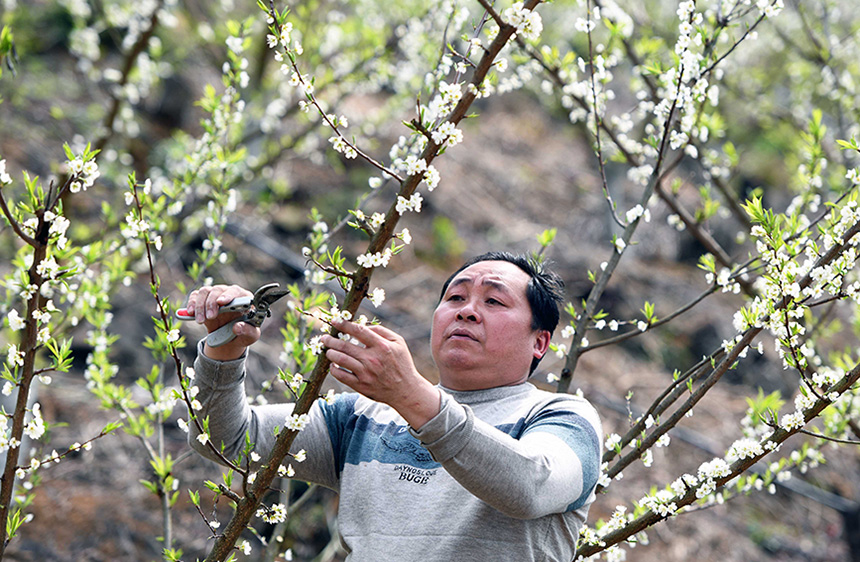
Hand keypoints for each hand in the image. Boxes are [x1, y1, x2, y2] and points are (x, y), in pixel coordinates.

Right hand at [185, 284, 259, 360]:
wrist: (231, 337)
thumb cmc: (245, 332)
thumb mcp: (251, 336)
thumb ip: (247, 331)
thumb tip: (237, 327)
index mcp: (244, 298)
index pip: (236, 291)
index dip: (228, 295)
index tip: (221, 302)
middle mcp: (229, 293)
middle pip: (218, 290)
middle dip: (212, 303)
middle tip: (211, 317)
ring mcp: (215, 296)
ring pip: (204, 292)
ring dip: (200, 305)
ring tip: (201, 321)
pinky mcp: (203, 301)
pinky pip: (195, 296)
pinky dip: (191, 304)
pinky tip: (190, 314)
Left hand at [322, 319, 439, 427]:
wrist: (405, 390)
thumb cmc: (402, 364)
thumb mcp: (399, 342)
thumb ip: (381, 331)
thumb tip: (363, 325)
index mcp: (382, 346)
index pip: (358, 331)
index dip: (344, 324)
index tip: (334, 321)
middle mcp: (372, 359)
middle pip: (345, 345)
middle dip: (331, 340)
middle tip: (324, 337)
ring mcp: (365, 373)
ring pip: (340, 359)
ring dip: (330, 353)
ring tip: (328, 350)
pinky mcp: (360, 385)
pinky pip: (341, 376)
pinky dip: (334, 369)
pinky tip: (333, 365)